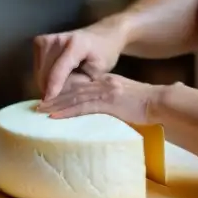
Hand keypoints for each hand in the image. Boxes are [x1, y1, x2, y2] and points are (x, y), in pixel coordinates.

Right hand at [33, 21, 125, 100]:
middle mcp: (58, 39)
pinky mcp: (39, 42)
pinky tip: (55, 78)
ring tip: (61, 86)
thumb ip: (81, 83)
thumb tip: (61, 98)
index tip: (48, 101)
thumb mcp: (98, 73)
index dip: (54, 86)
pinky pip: (37, 67)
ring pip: (38, 71)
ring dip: (46, 83)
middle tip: (62, 98)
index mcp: (77, 44)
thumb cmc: (103, 55)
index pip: (60, 68)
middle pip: (45, 71)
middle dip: (50, 88)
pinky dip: (44, 76)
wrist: (101, 35)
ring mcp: (47, 39)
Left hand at [37, 72, 158, 124]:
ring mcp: (105, 91)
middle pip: (73, 89)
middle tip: (37, 104)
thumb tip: (104, 111)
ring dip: (55, 104)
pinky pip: (83, 107)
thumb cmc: (147, 105)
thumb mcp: (126, 98)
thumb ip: (113, 101)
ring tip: (40, 110)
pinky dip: (67, 112)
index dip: (62, 90)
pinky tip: (55, 116)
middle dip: (54, 96)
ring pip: (74, 96)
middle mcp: (102, 83)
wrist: (160, 102)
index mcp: (106, 81)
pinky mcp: (109, 102)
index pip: (79, 85)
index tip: (49, 97)